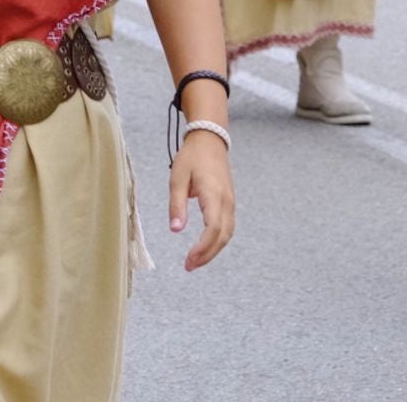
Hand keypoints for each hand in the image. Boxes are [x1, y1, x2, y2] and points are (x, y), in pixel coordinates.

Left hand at [168, 130, 234, 270]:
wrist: (210, 140)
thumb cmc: (192, 157)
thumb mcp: (177, 178)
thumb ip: (177, 205)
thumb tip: (175, 230)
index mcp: (213, 194)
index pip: (213, 228)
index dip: (202, 247)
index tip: (188, 259)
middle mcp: (226, 201)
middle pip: (222, 236)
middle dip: (207, 255)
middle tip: (189, 266)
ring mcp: (230, 202)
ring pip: (227, 234)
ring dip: (213, 250)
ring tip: (195, 261)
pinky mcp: (229, 203)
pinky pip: (227, 227)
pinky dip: (217, 241)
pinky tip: (204, 247)